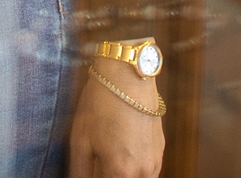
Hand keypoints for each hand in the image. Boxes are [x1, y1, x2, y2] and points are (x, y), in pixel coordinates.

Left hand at [69, 60, 164, 177]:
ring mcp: (155, 161)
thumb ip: (79, 170)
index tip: (88, 170)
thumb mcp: (80, 137)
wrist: (128, 73)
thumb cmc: (101, 101)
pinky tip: (120, 152)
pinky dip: (134, 169)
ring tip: (107, 159)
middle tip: (96, 165)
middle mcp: (142, 172)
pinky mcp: (160, 150)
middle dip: (107, 176)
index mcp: (120, 171)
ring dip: (122, 175)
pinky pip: (148, 171)